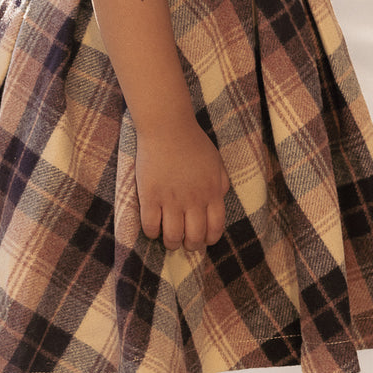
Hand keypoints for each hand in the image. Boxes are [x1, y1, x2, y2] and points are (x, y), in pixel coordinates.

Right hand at [135, 118, 230, 250]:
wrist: (167, 127)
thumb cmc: (193, 142)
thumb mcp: (216, 162)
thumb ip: (222, 183)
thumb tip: (221, 199)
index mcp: (212, 193)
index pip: (215, 228)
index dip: (210, 239)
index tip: (204, 239)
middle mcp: (193, 200)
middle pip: (194, 237)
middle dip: (191, 246)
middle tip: (185, 242)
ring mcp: (171, 200)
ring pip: (172, 237)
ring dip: (171, 243)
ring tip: (169, 239)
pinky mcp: (150, 196)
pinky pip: (150, 226)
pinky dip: (152, 233)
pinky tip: (153, 228)